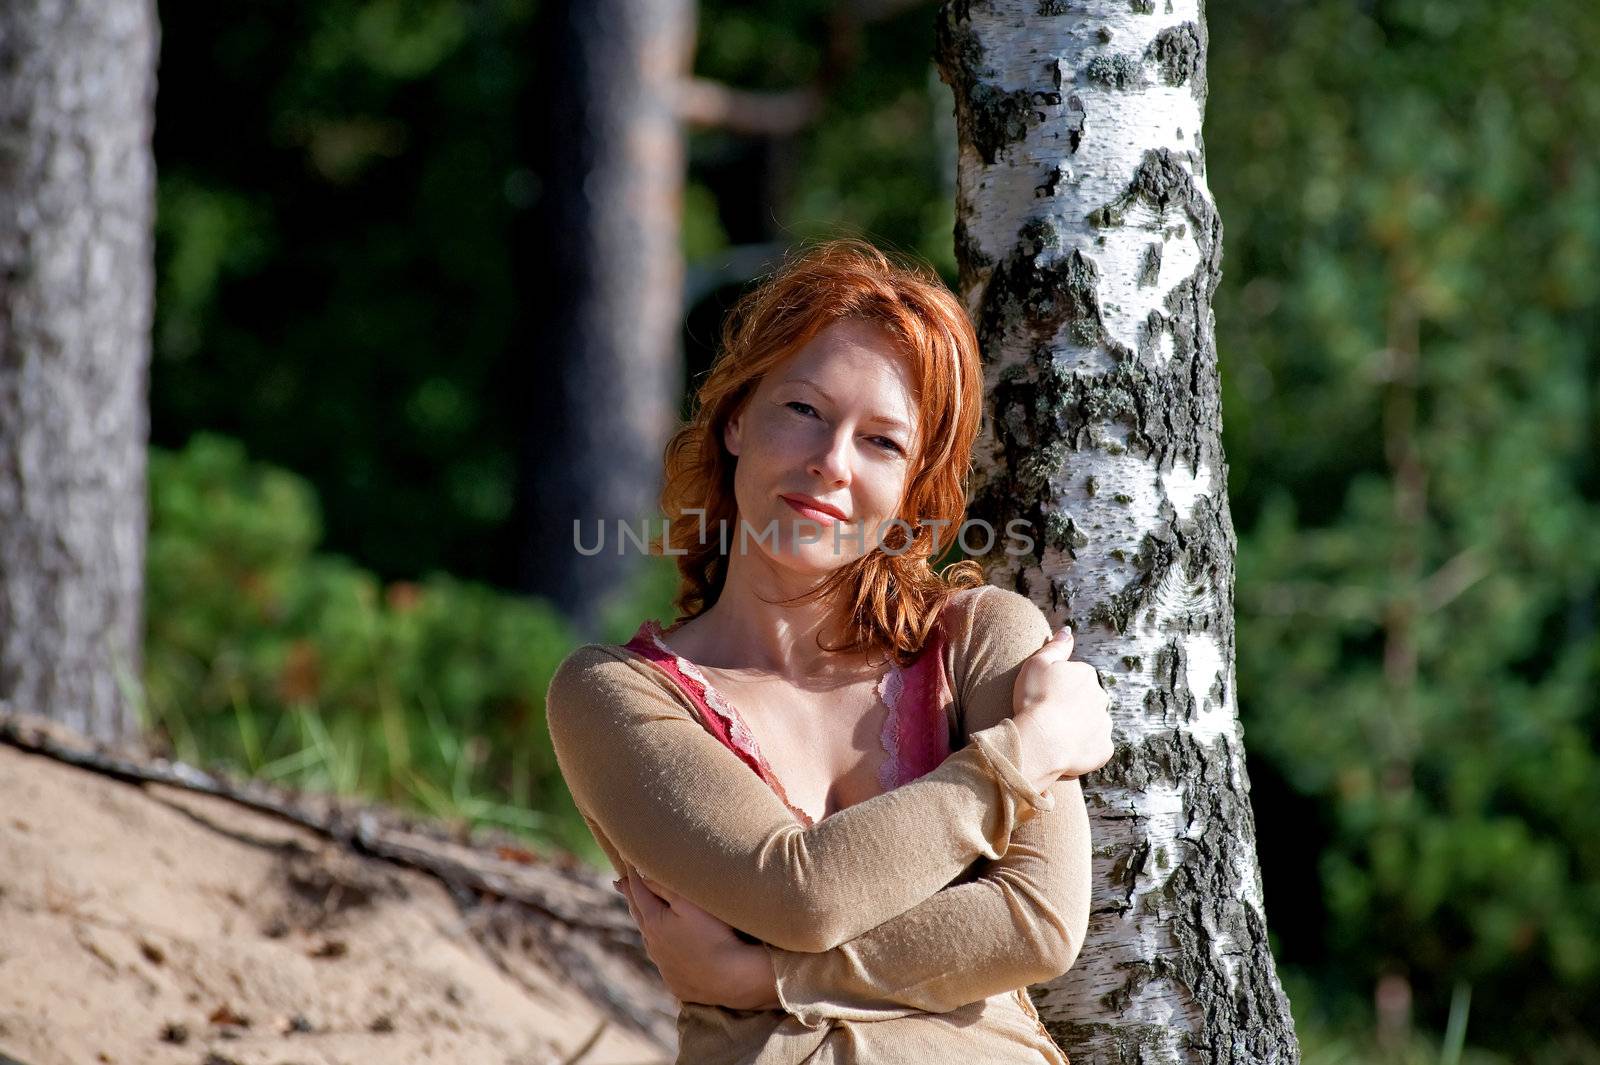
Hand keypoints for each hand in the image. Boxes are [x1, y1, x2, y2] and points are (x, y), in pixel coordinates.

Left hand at [616, 865, 780, 1010]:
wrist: (731, 979)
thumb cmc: (715, 936)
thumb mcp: (691, 903)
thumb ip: (666, 887)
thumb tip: (644, 875)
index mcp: (653, 922)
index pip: (638, 892)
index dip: (632, 875)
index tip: (626, 860)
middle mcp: (652, 944)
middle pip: (638, 913)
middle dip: (630, 896)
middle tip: (621, 883)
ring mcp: (663, 964)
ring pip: (648, 936)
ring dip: (643, 920)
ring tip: (640, 909)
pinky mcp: (675, 979)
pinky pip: (662, 957)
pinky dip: (659, 944)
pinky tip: (664, 944)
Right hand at [1012, 626, 1113, 789]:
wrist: (1040, 740)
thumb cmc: (1034, 699)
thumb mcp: (1036, 664)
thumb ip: (1055, 646)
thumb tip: (1068, 631)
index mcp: (1086, 674)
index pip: (1075, 677)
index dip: (1057, 687)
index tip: (1042, 696)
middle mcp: (1101, 697)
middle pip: (1087, 699)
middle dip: (1072, 705)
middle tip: (1047, 715)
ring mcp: (1104, 724)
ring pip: (1092, 723)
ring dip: (1079, 726)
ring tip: (1055, 735)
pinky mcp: (1104, 749)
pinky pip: (1095, 747)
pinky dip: (1084, 748)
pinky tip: (1065, 749)